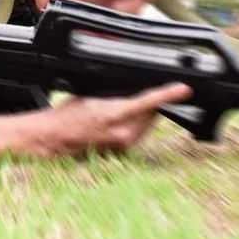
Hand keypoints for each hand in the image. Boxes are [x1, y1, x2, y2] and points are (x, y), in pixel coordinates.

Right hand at [0, 82, 191, 157]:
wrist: (54, 138)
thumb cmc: (68, 114)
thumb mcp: (92, 94)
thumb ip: (117, 94)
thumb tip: (136, 87)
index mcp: (114, 114)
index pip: (148, 101)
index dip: (167, 94)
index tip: (183, 88)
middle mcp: (122, 132)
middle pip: (151, 113)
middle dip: (148, 103)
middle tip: (130, 95)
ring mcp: (123, 144)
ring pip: (146, 124)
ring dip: (141, 115)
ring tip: (118, 109)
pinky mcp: (122, 152)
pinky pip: (137, 134)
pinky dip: (134, 125)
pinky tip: (115, 121)